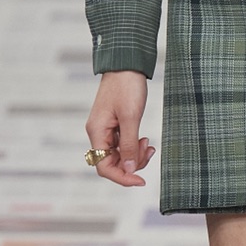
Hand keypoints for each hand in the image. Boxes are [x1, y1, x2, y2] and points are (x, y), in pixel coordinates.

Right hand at [85, 70, 153, 187]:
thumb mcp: (131, 117)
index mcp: (97, 132)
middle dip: (132, 163)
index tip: (141, 180)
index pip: (104, 167)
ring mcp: (105, 129)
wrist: (126, 64)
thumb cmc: (126, 87)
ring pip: (119, 155)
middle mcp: (98, 133)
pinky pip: (122, 144)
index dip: (122, 177)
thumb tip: (129, 169)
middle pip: (112, 163)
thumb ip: (129, 145)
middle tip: (149, 151)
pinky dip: (134, 146)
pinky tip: (145, 140)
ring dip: (135, 155)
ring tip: (149, 145)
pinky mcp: (113, 125)